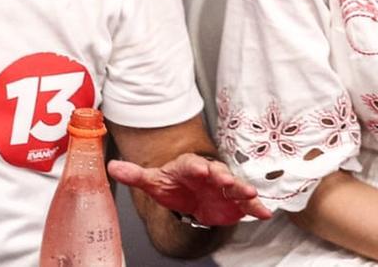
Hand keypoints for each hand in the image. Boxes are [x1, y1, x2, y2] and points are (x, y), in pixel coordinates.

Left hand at [108, 153, 271, 225]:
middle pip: (217, 172)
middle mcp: (209, 173)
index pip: (191, 164)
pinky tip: (265, 213)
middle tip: (225, 180)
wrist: (190, 194)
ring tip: (250, 193)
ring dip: (242, 189)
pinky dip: (257, 207)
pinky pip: (247, 203)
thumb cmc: (173, 184)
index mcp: (188, 166)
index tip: (198, 168)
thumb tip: (112, 167)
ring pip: (235, 186)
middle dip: (222, 175)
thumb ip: (135, 175)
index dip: (195, 166)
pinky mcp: (235, 201)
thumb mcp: (153, 180)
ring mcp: (224, 187)